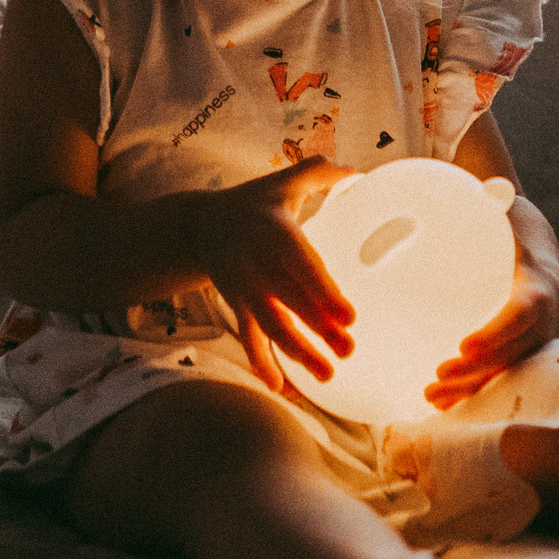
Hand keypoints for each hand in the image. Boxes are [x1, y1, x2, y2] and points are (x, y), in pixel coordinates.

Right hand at [190, 157, 355, 390]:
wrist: (199, 226)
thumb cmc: (253, 203)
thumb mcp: (283, 181)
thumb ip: (320, 173)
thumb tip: (359, 170)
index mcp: (276, 234)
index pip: (304, 266)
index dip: (324, 292)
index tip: (348, 316)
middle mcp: (259, 265)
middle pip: (292, 303)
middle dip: (320, 329)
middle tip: (349, 349)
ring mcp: (246, 290)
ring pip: (272, 327)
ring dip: (299, 353)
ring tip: (328, 375)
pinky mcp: (237, 306)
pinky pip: (250, 338)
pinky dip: (261, 362)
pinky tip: (279, 387)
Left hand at [427, 201, 558, 409]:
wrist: (534, 243)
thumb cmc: (509, 220)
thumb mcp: (503, 206)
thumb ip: (493, 197)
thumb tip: (479, 178)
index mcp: (542, 281)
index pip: (526, 310)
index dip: (499, 331)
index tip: (465, 345)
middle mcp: (549, 317)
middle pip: (517, 352)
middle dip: (480, 371)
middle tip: (437, 376)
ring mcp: (539, 340)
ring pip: (509, 370)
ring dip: (472, 388)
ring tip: (430, 396)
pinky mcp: (524, 353)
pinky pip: (501, 375)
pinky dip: (473, 390)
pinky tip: (438, 402)